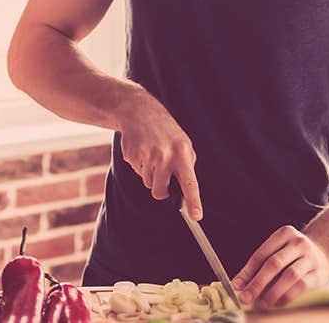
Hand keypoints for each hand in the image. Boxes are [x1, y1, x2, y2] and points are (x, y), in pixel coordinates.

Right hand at [115, 89, 202, 219]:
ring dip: (149, 174)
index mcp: (182, 154)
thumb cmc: (165, 132)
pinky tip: (142, 150)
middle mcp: (165, 156)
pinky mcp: (132, 155)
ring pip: (148, 183)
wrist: (139, 112)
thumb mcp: (183, 144)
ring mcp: (147, 156)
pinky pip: (137, 172)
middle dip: (159, 189)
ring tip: (151, 154)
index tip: (196, 216)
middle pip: (160, 191)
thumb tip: (185, 192)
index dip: (194, 201)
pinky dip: (139, 165)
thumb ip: (186, 166)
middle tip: (160, 174)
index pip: (190, 182)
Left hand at [231, 225, 328, 308]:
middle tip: (246, 297)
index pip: (261, 254)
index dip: (247, 272)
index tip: (236, 286)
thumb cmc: (292, 255)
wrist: (324, 254)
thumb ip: (259, 266)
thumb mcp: (278, 252)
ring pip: (289, 275)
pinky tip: (277, 302)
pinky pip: (302, 285)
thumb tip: (239, 285)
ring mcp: (310, 258)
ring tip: (261, 303)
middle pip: (274, 264)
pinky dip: (287, 295)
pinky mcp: (319, 274)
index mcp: (284, 234)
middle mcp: (298, 243)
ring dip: (273, 291)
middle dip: (257, 283)